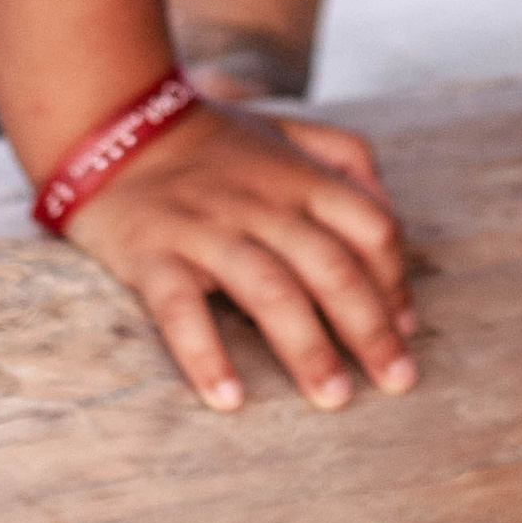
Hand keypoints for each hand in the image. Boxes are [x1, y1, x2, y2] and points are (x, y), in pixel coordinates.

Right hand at [61, 97, 417, 411]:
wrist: (115, 123)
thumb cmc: (216, 142)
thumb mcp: (290, 131)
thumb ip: (347, 160)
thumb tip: (391, 220)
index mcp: (300, 178)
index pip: (370, 226)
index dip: (395, 280)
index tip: (406, 330)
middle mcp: (263, 203)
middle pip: (331, 266)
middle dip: (370, 328)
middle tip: (397, 381)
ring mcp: (208, 229)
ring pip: (270, 290)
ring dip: (307, 348)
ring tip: (333, 397)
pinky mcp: (155, 254)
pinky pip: (182, 309)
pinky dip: (205, 355)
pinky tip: (228, 399)